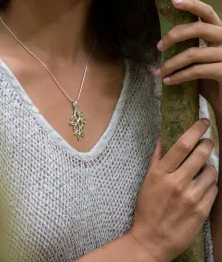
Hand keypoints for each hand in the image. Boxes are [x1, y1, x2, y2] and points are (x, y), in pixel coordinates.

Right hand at [129, 119, 217, 261]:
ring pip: (212, 172)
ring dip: (210, 167)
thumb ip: (156, 159)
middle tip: (208, 142)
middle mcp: (178, 182)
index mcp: (161, 173)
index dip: (196, 130)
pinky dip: (210, 184)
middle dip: (208, 144)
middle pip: (201, 154)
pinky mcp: (202, 210)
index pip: (183, 145)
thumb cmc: (147, 208)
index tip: (204, 122)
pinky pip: (214, 189)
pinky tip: (202, 187)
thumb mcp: (147, 181)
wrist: (153, 238)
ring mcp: (191, 197)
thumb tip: (163, 139)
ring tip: (203, 170)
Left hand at [154, 0, 221, 113]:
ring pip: (192, 53)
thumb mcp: (200, 60)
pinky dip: (178, 76)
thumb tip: (164, 44)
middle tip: (158, 47)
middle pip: (197, 28)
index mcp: (220, 33)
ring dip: (170, 64)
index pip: (207, 13)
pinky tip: (168, 81)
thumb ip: (190, 49)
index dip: (192, 5)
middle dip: (174, 36)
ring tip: (159, 72)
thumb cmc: (210, 80)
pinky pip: (195, 71)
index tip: (173, 2)